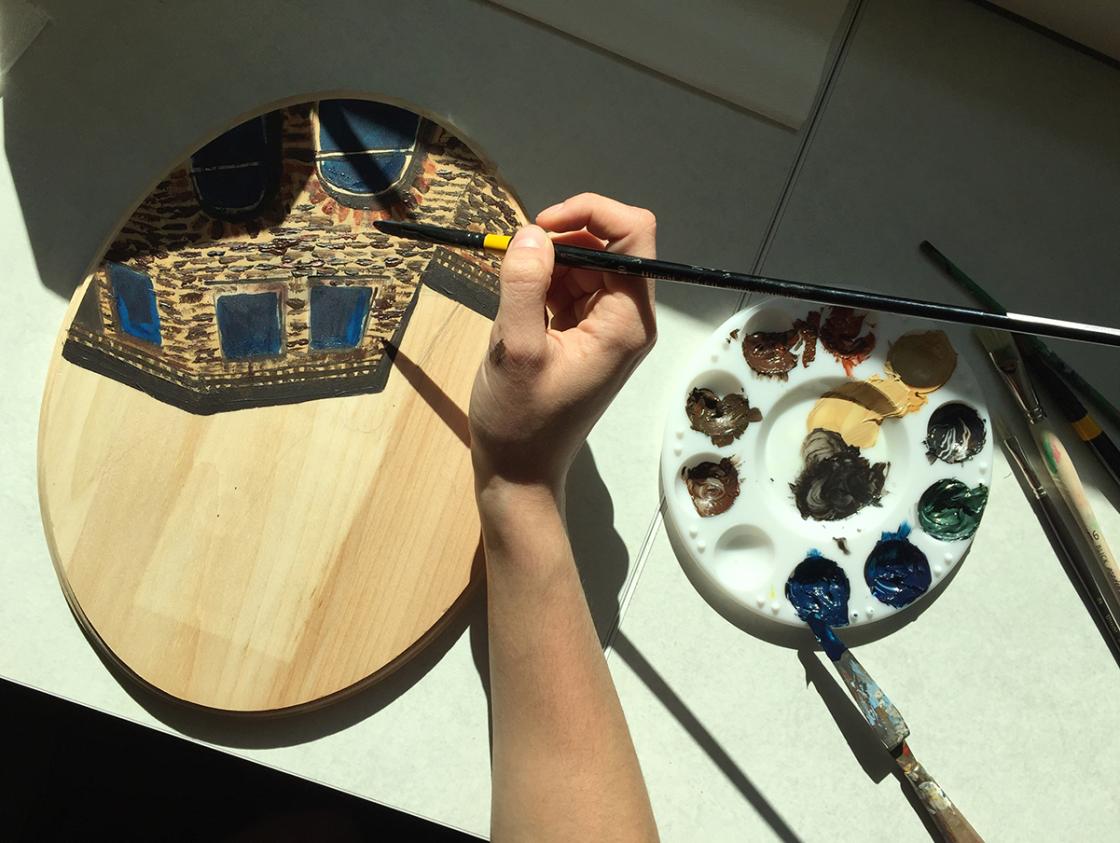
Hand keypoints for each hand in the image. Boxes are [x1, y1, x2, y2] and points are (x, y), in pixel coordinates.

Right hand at [469, 193, 656, 496]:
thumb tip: (532, 233)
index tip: (539, 225)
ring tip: (512, 302)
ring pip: (583, 262)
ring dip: (544, 266)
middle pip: (607, 243)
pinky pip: (567, 286)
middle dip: (559, 240)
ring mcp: (605, 325)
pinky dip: (539, 285)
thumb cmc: (520, 421)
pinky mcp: (582, 332)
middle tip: (513, 262)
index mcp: (627, 321)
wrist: (519, 471)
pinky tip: (516, 313)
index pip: (633, 235)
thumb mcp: (514, 350)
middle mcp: (626, 318)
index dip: (590, 213)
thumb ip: (524, 286)